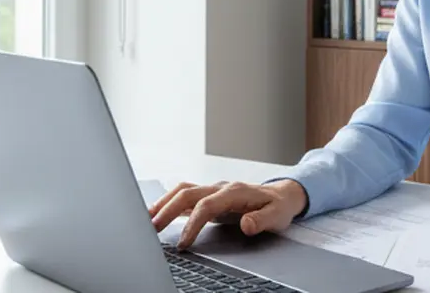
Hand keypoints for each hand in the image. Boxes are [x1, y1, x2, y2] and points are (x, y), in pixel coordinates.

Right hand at [148, 179, 308, 248]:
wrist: (282, 195)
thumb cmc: (278, 207)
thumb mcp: (277, 216)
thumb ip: (262, 220)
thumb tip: (246, 224)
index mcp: (234, 191)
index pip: (206, 206)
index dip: (192, 224)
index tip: (183, 243)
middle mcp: (220, 187)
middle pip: (187, 193)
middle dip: (167, 210)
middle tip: (151, 228)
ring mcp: (213, 189)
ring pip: (182, 190)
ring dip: (163, 203)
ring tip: (147, 219)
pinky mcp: (209, 194)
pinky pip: (185, 195)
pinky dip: (169, 202)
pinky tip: (157, 214)